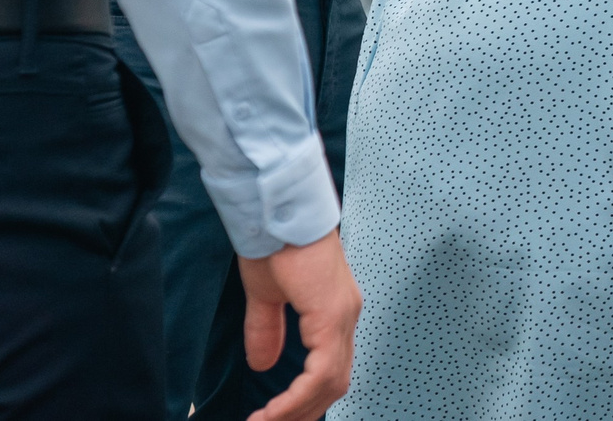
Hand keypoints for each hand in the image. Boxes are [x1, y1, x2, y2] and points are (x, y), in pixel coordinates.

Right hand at [238, 229, 359, 420]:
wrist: (276, 212)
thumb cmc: (274, 243)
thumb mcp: (266, 297)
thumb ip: (268, 331)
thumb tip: (265, 364)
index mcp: (335, 311)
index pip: (330, 369)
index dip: (304, 398)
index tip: (273, 416)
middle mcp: (347, 316)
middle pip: (334, 382)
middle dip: (301, 412)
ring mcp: (343, 316)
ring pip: (330, 383)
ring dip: (295, 410)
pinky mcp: (332, 315)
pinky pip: (320, 372)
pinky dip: (296, 398)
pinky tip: (272, 412)